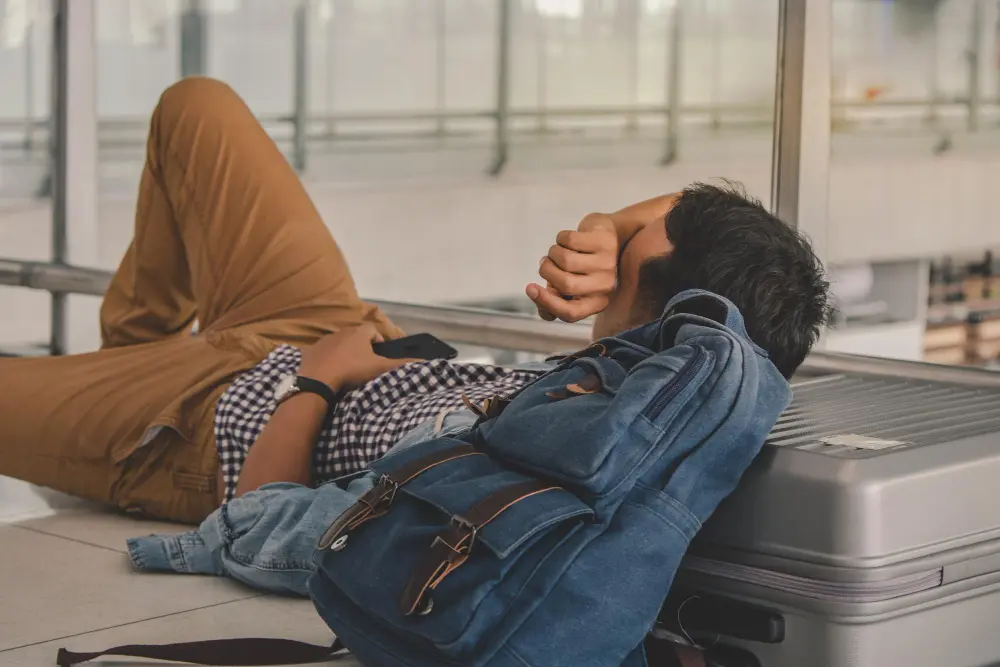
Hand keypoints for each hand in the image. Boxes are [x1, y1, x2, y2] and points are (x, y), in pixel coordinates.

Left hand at [299, 324, 416, 390]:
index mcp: (359, 333)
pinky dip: (326, 358)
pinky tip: (328, 371)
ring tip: (347, 368)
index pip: (372, 330)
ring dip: (343, 351)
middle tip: (364, 363)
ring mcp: (324, 340)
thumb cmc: (352, 371)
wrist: (318, 380)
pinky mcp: (310, 351)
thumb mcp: (379, 368)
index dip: (378, 340)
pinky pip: (321, 352)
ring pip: (337, 342)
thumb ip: (400, 364)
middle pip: (355, 335)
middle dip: (360, 345)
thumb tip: (424, 361)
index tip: (379, 354)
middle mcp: (341, 332)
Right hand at [527, 213, 618, 322]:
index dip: (547, 303)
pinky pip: (569, 240)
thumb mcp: (570, 285)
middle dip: (547, 270)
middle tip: (545, 262)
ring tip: (558, 250)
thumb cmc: (582, 265)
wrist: (609, 237)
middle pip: (565, 284)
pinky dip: (560, 237)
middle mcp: (606, 287)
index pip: (571, 313)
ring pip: (566, 260)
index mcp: (597, 303)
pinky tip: (568, 239)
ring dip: (553, 252)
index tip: (529, 288)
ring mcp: (607, 264)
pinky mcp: (604, 242)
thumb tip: (544, 313)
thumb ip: (555, 299)